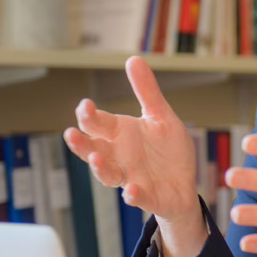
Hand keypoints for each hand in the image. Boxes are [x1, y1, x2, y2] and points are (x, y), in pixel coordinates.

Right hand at [63, 56, 200, 229]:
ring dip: (100, 168)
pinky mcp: (147, 196)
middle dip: (81, 143)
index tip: (85, 105)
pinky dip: (133, 195)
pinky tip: (131, 191)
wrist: (185, 182)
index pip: (97, 123)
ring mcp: (130, 177)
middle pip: (93, 149)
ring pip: (108, 175)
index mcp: (120, 134)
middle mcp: (119, 156)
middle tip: (71, 133)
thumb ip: (147, 91)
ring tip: (96, 159)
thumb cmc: (167, 150)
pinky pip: (137, 197)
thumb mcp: (160, 116)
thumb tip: (133, 59)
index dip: (88, 115)